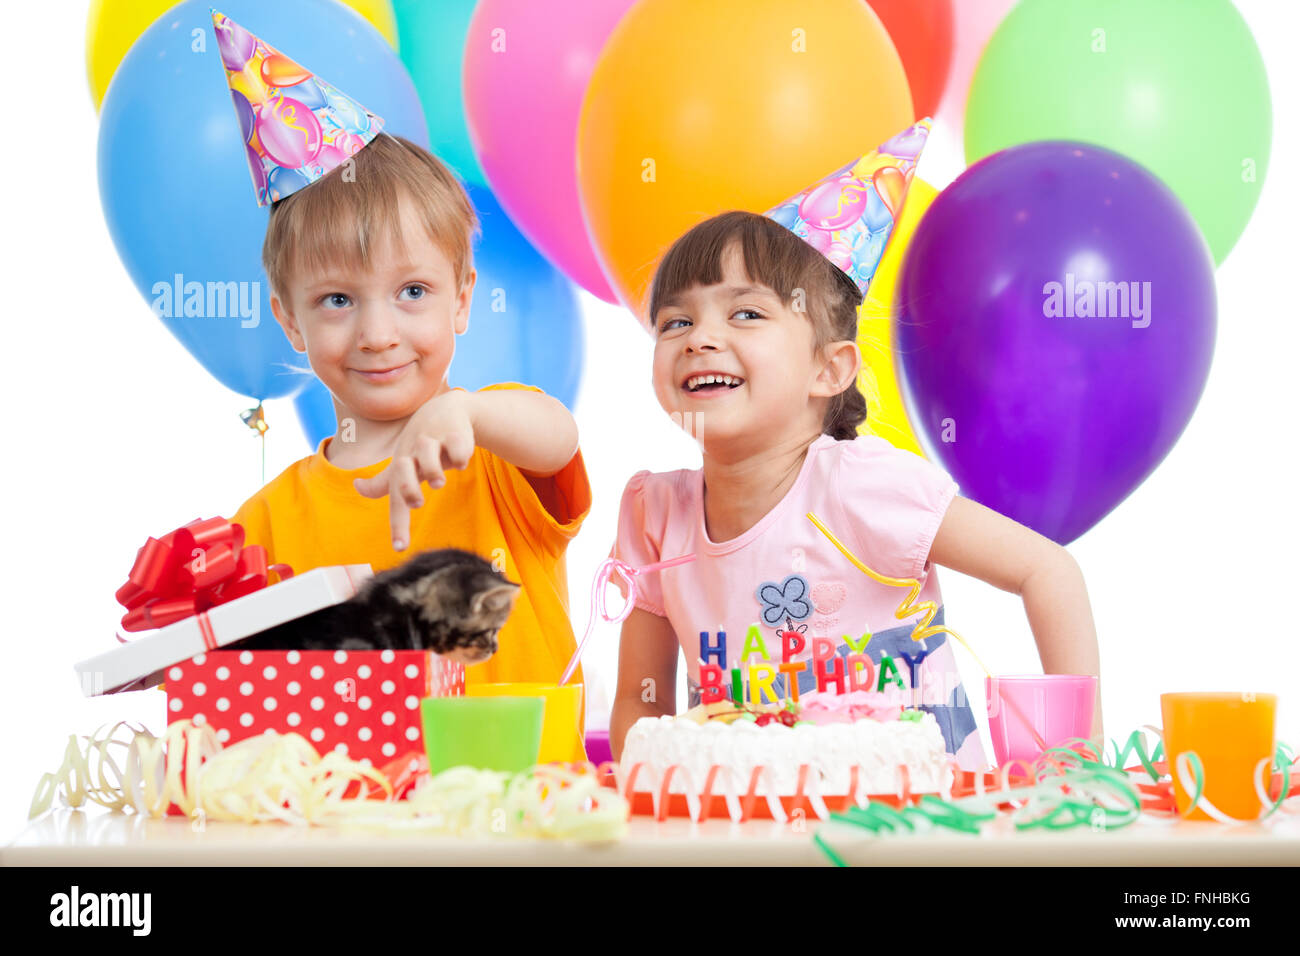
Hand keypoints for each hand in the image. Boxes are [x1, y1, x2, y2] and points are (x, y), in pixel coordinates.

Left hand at [353, 390, 475, 549]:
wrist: (445, 409)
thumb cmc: (422, 442)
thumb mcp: (404, 461)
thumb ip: (384, 481)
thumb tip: (357, 487)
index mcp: (402, 465)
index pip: (395, 497)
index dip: (397, 522)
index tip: (400, 547)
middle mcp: (413, 452)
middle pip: (403, 470)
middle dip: (409, 488)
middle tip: (418, 502)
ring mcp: (434, 441)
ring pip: (430, 458)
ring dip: (434, 473)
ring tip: (440, 482)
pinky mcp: (455, 433)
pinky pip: (458, 447)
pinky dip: (460, 456)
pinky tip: (461, 461)